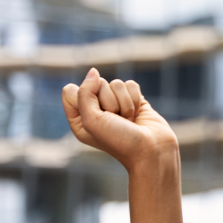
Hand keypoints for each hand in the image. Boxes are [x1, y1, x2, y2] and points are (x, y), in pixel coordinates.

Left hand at [62, 69, 176, 168]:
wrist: (151, 150)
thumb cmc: (119, 141)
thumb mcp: (92, 120)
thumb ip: (85, 93)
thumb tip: (93, 71)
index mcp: (78, 117)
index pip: (72, 90)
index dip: (85, 98)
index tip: (97, 115)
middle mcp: (96, 109)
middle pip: (97, 84)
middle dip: (110, 101)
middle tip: (116, 120)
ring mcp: (116, 104)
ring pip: (117, 83)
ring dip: (125, 103)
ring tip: (129, 121)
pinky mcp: (134, 100)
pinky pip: (131, 85)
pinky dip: (136, 99)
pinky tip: (137, 114)